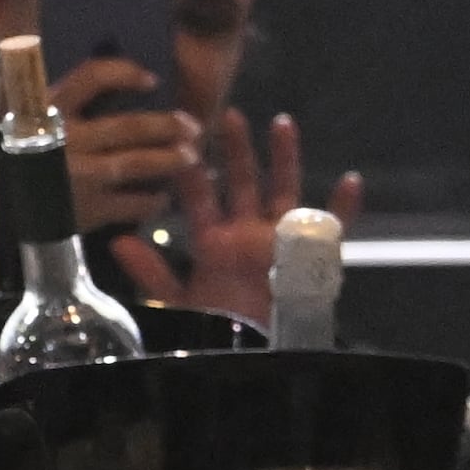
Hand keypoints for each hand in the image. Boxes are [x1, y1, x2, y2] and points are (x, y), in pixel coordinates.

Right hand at [42, 58, 209, 238]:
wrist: (0, 216)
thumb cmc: (25, 159)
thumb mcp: (33, 122)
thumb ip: (67, 102)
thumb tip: (119, 77)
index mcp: (50, 110)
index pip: (92, 77)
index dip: (126, 73)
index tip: (152, 80)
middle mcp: (66, 140)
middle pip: (128, 125)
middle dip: (167, 125)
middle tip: (192, 126)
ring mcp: (78, 177)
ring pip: (137, 163)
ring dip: (170, 160)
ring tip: (191, 158)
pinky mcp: (87, 210)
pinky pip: (132, 203)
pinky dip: (152, 201)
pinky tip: (162, 198)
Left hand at [117, 107, 365, 321]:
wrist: (252, 355)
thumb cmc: (216, 328)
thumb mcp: (178, 301)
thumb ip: (151, 272)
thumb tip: (117, 241)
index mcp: (214, 242)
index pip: (201, 200)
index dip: (192, 174)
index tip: (182, 144)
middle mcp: (247, 233)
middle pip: (242, 183)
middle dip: (237, 150)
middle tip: (228, 114)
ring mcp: (279, 241)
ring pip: (284, 191)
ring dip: (285, 159)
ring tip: (283, 123)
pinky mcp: (309, 257)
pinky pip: (333, 229)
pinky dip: (343, 209)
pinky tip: (352, 181)